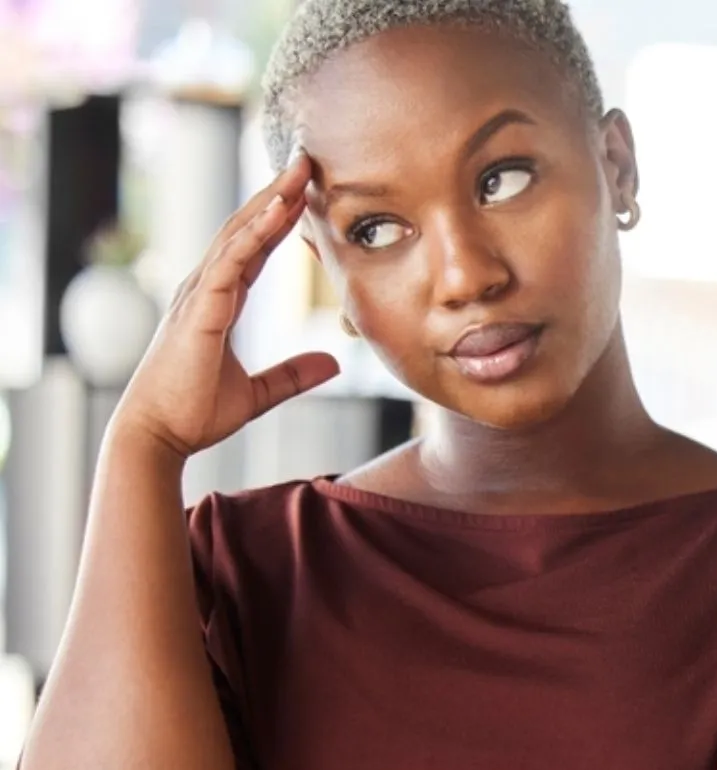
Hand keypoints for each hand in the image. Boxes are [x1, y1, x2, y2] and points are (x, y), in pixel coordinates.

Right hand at [114, 154, 339, 459]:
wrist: (158, 435)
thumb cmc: (194, 412)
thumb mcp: (257, 393)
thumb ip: (292, 375)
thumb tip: (333, 364)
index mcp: (218, 301)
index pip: (254, 248)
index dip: (280, 219)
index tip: (307, 192)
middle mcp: (205, 288)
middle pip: (246, 229)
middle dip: (277, 194)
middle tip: (308, 161)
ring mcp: (199, 294)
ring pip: (239, 234)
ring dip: (270, 200)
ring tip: (299, 170)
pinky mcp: (199, 308)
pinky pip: (231, 260)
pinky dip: (255, 232)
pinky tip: (278, 209)